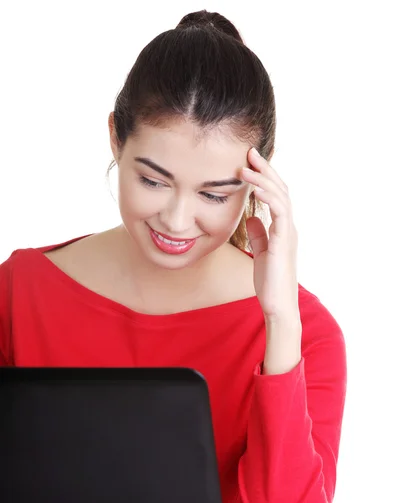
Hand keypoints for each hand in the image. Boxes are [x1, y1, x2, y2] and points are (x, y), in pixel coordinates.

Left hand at [241, 147, 299, 321]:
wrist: (278, 306)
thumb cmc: (270, 283)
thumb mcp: (261, 253)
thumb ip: (259, 234)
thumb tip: (251, 217)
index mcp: (282, 228)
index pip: (275, 195)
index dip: (264, 176)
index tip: (249, 161)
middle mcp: (288, 227)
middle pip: (280, 189)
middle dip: (265, 169)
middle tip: (250, 152)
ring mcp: (288, 233)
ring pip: (280, 197)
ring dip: (263, 180)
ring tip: (246, 167)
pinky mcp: (284, 243)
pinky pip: (279, 214)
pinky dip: (268, 199)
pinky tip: (255, 189)